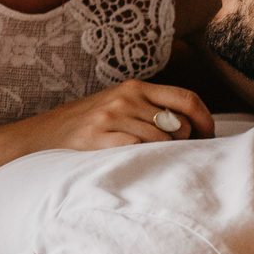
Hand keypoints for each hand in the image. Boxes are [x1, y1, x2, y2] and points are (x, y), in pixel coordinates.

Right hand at [16, 80, 212, 154]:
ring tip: (156, 164)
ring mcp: (113, 117)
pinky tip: (138, 165)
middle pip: (179, 123)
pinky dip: (146, 160)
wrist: (45, 134)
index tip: (209, 137)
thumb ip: (149, 108)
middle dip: (186, 143)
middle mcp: (127, 98)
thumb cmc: (88, 124)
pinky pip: (139, 150)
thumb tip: (191, 126)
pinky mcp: (101, 137)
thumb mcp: (119, 105)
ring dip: (166, 156)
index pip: (186, 98)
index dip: (205, 119)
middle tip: (182, 157)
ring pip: (162, 140)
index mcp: (135, 87)